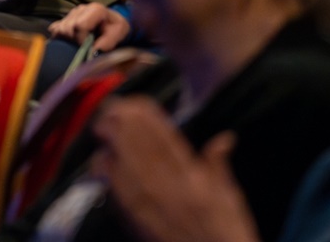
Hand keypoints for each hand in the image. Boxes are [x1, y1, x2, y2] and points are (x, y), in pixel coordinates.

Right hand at [48, 3, 130, 52]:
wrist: (111, 24)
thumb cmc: (115, 28)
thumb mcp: (119, 33)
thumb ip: (108, 42)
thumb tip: (93, 50)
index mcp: (95, 9)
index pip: (79, 25)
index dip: (82, 39)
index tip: (88, 46)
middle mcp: (81, 8)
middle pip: (67, 28)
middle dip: (74, 40)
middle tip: (84, 45)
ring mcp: (71, 13)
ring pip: (60, 29)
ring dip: (68, 39)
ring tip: (79, 42)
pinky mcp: (64, 18)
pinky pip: (54, 29)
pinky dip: (61, 37)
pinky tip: (72, 39)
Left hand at [94, 96, 260, 241]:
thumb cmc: (224, 231)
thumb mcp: (229, 195)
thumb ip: (218, 163)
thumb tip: (225, 138)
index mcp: (187, 169)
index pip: (160, 130)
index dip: (142, 112)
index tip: (132, 100)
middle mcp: (162, 177)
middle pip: (133, 137)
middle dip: (119, 119)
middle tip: (110, 107)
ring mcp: (143, 194)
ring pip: (118, 154)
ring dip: (109, 138)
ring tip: (102, 125)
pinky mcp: (130, 212)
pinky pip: (110, 182)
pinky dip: (104, 167)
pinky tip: (100, 158)